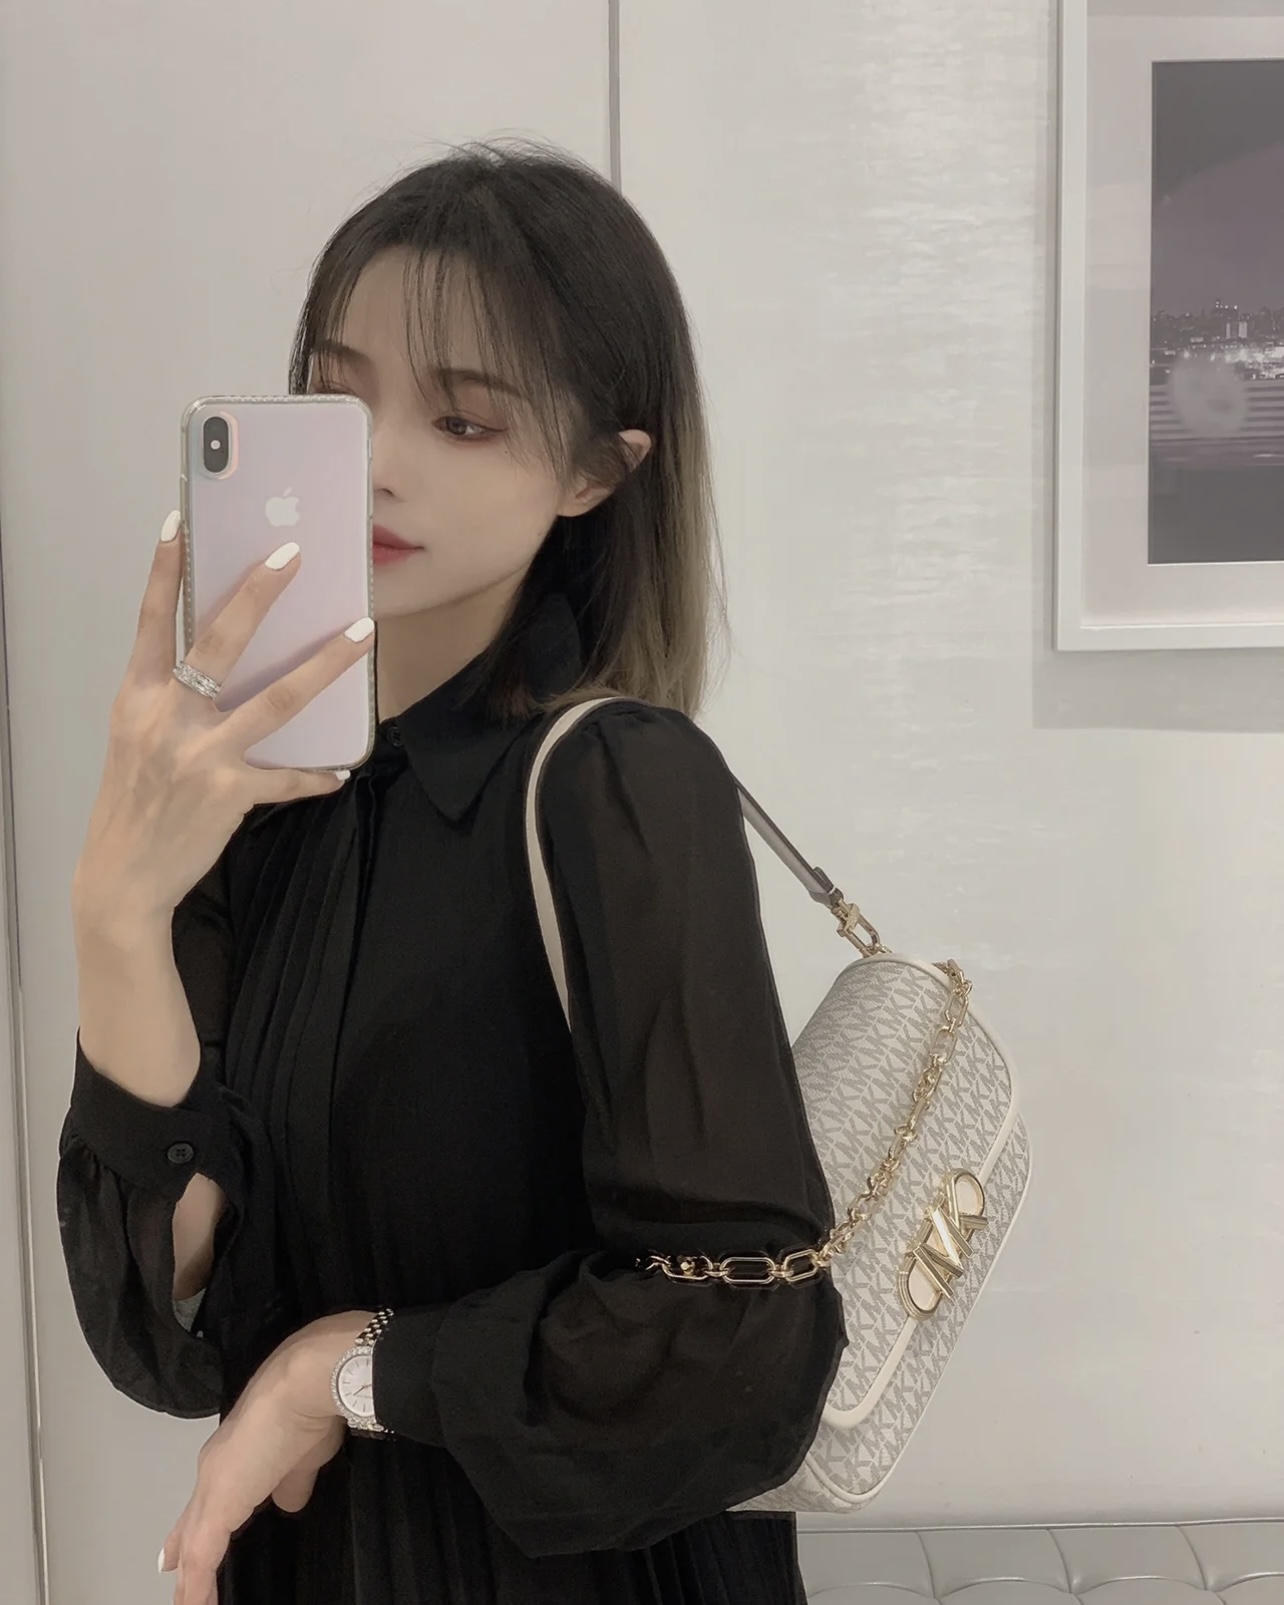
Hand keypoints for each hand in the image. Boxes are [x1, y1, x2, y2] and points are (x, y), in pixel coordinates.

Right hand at [72, 510, 373, 932]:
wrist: (121, 878)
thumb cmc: (132, 804)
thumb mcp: (136, 741)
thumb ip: (169, 701)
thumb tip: (218, 670)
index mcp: (137, 699)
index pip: (151, 623)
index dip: (164, 573)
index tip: (179, 525)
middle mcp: (166, 719)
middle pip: (219, 642)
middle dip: (258, 593)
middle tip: (292, 555)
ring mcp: (199, 755)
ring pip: (276, 697)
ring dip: (324, 663)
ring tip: (361, 633)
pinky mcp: (230, 792)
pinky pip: (287, 776)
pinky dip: (316, 774)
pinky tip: (340, 770)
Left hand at [157, 1310, 373, 1604]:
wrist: (304, 1383)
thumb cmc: (310, 1407)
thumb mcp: (306, 1454)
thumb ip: (292, 1482)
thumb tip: (288, 1502)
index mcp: (236, 1455)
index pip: (210, 1500)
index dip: (194, 1526)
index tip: (179, 1550)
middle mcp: (216, 1468)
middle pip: (194, 1523)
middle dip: (186, 1552)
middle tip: (172, 1577)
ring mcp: (213, 1485)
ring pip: (196, 1541)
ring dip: (192, 1576)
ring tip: (187, 1601)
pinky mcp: (218, 1504)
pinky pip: (202, 1556)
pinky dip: (198, 1585)